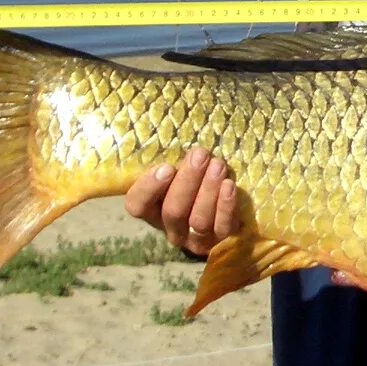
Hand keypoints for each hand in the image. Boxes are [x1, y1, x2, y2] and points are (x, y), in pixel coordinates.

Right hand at [123, 147, 238, 256]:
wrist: (223, 201)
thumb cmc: (193, 176)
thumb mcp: (176, 169)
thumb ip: (169, 158)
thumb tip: (174, 126)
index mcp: (151, 210)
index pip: (137, 206)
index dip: (149, 188)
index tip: (166, 167)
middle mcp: (170, 228)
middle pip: (173, 211)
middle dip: (188, 181)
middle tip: (200, 156)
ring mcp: (195, 238)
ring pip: (198, 221)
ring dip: (208, 191)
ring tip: (218, 166)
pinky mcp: (221, 239)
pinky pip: (223, 227)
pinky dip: (226, 206)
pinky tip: (229, 186)